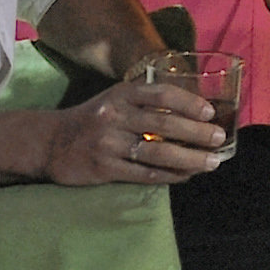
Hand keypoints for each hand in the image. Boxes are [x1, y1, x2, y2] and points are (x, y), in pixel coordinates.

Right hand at [35, 76, 223, 187]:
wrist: (50, 142)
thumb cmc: (94, 119)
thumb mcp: (116, 99)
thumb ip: (147, 103)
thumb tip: (194, 114)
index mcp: (121, 94)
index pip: (161, 93)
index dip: (188, 102)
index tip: (210, 112)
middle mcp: (114, 116)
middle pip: (163, 124)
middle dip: (196, 133)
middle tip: (218, 140)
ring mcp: (108, 143)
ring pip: (156, 153)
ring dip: (188, 159)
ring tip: (210, 163)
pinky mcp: (103, 168)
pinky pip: (143, 174)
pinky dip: (168, 176)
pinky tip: (185, 176)